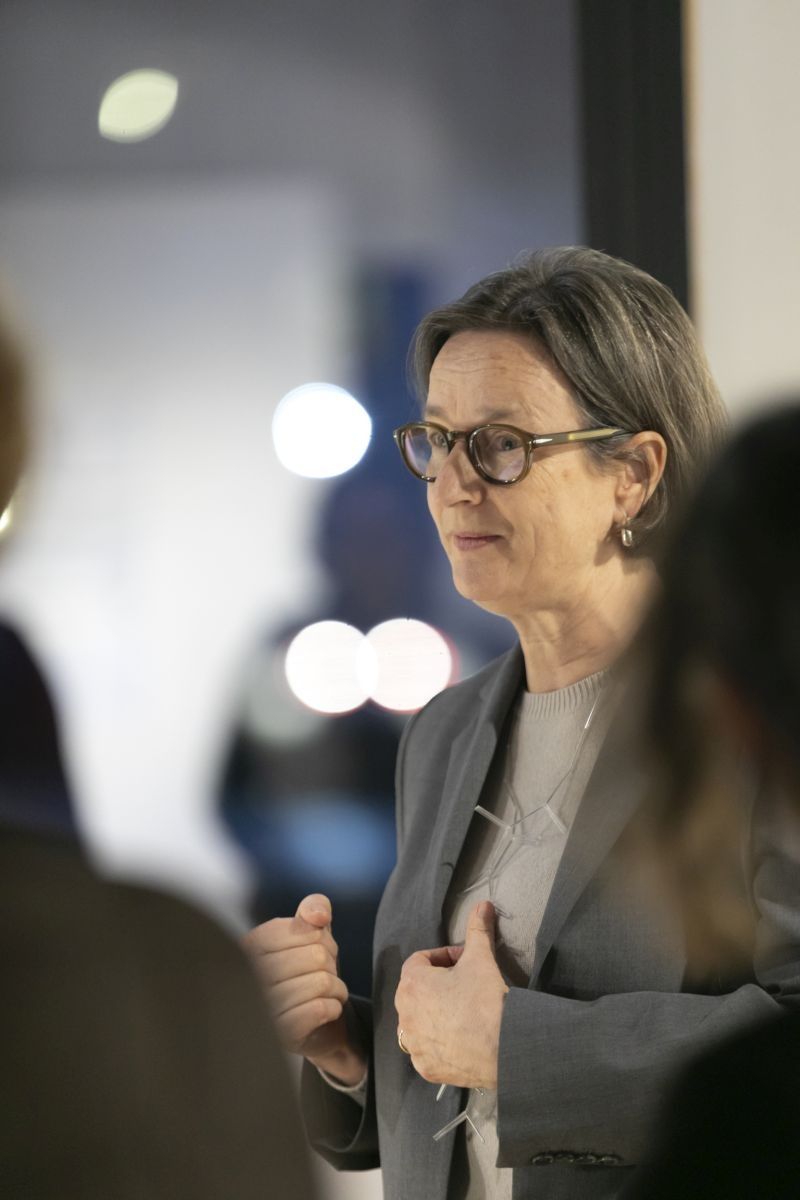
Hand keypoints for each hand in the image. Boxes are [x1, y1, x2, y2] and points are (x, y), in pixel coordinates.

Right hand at [243, 893, 366, 1084]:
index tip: (316, 950)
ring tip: (327, 994)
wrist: (314, 1028)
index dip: (321, 937)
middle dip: (331, 964)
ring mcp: (264, 1009)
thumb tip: (317, 914)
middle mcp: (250, 978)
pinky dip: (334, 1006)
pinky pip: (320, 1009)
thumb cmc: (307, 975)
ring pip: (321, 982)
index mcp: (251, 947)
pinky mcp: (281, 1035)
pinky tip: (326, 1010)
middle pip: (316, 955)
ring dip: (335, 988)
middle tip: (323, 975)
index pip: (303, 928)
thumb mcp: (310, 935)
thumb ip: (312, 910)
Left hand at [394, 900, 508, 1089]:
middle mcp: (404, 1016)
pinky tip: (460, 1039)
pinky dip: (438, 1044)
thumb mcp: (481, 958)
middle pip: (416, 991)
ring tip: (462, 1012)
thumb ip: (477, 928)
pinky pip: (426, 1051)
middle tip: (464, 984)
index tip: (462, 961)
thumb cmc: (487, 999)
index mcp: (411, 984)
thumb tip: (483, 904)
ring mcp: (414, 1045)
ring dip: (434, 1014)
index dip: (442, 957)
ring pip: (418, 1022)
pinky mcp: (426, 1068)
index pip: (419, 961)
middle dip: (437, 984)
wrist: (505, 1046)